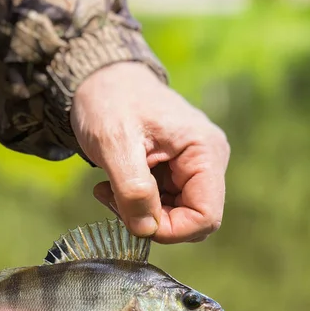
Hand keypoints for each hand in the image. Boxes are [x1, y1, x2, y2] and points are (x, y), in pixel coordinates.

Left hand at [71, 62, 229, 243]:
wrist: (100, 80)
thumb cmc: (109, 101)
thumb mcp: (114, 144)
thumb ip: (133, 190)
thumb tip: (146, 230)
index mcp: (205, 151)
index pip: (205, 216)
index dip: (171, 229)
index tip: (133, 217)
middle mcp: (209, 162)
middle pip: (192, 221)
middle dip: (152, 221)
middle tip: (115, 200)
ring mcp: (194, 168)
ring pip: (176, 217)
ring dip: (140, 213)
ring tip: (111, 187)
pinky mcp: (178, 173)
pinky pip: (164, 207)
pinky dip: (137, 205)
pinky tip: (116, 185)